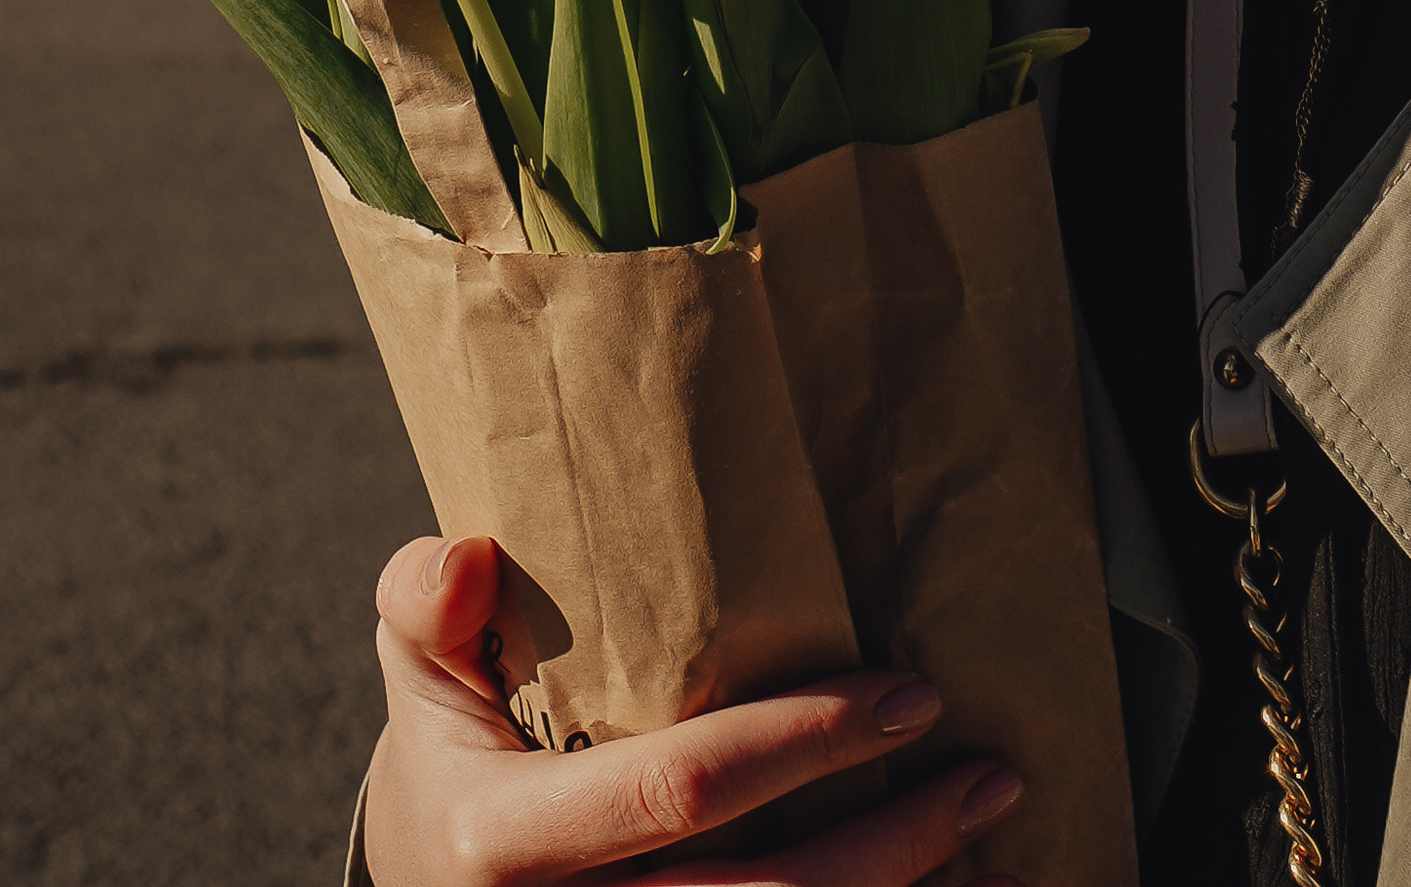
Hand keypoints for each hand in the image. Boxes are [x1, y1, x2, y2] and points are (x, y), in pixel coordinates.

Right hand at [363, 536, 1026, 883]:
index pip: (677, 792)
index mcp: (500, 840)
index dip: (802, 745)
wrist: (423, 880)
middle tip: (992, 771)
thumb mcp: (418, 667)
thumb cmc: (446, 743)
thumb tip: (462, 556)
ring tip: (989, 830)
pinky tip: (936, 886)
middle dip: (889, 844)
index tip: (909, 691)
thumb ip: (424, 603)